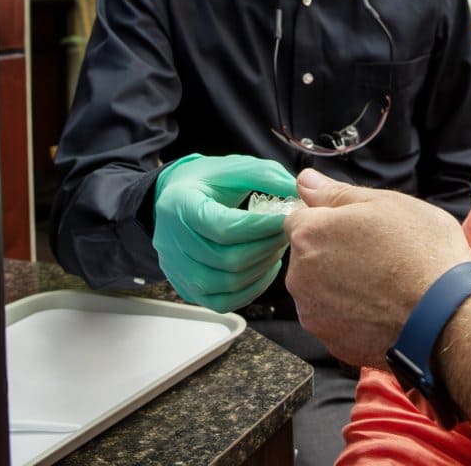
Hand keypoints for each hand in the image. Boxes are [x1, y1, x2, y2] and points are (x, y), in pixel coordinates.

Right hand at [152, 153, 297, 311]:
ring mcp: (178, 270)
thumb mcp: (232, 167)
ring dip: (262, 267)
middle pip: (228, 259)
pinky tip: (265, 268)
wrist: (173, 199)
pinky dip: (251, 288)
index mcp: (180, 206)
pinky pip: (223, 302)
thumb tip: (297, 191)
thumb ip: (265, 175)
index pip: (224, 227)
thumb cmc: (205, 182)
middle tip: (288, 233)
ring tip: (277, 247)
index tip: (286, 218)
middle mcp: (173, 242)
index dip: (260, 227)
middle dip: (266, 247)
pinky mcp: (187, 288)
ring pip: (228, 283)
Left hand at [283, 168, 470, 366]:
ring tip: (382, 285)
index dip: (327, 220)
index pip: (298, 219)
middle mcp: (299, 276)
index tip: (356, 228)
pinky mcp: (331, 343)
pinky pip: (335, 320)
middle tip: (376, 254)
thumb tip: (304, 181)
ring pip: (319, 290)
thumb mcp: (385, 204)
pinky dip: (351, 315)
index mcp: (309, 234)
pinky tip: (381, 309)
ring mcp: (314, 314)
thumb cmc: (420, 250)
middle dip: (332, 253)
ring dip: (339, 286)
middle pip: (306, 257)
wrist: (446, 315)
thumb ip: (336, 193)